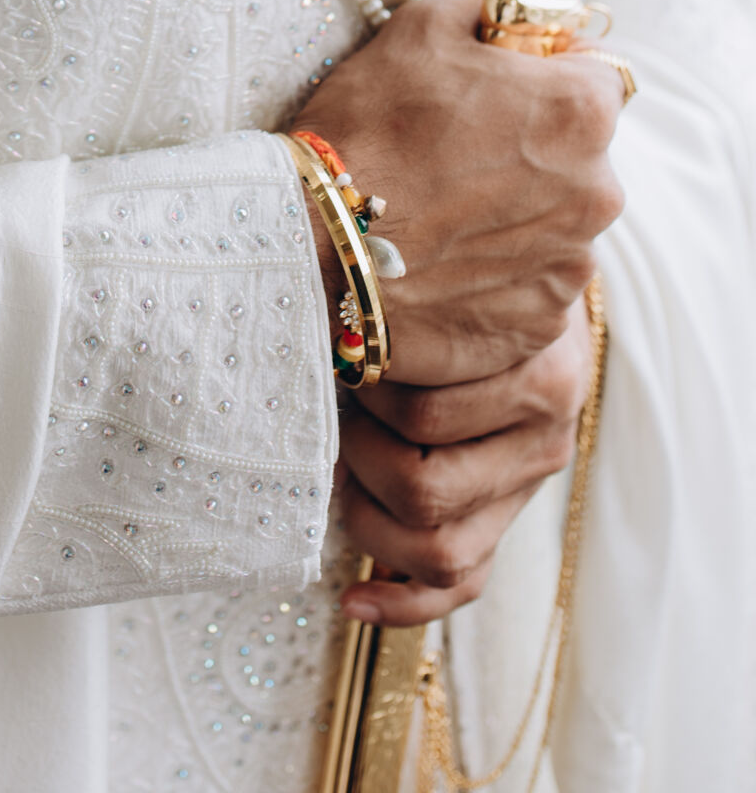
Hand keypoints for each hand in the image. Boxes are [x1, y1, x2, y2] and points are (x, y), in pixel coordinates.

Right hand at [292, 0, 623, 383]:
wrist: (312, 248)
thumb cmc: (365, 129)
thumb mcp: (418, 29)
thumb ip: (482, 3)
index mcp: (579, 112)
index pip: (597, 75)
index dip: (551, 73)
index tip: (507, 84)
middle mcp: (596, 191)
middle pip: (580, 154)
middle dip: (532, 148)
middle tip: (456, 149)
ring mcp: (569, 265)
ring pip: (555, 222)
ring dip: (514, 212)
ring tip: (440, 210)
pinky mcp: (538, 325)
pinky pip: (530, 284)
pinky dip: (496, 272)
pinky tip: (439, 258)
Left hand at [336, 296, 592, 627]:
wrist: (548, 292)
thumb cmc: (486, 280)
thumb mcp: (464, 278)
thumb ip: (416, 303)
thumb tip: (331, 329)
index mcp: (541, 377)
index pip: (423, 416)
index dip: (362, 396)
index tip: (340, 360)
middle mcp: (544, 441)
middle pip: (425, 489)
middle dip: (358, 459)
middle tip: (336, 415)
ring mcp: (527, 488)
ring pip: (440, 550)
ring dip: (368, 518)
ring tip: (337, 470)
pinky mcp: (508, 520)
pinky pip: (462, 586)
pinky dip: (401, 602)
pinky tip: (352, 597)